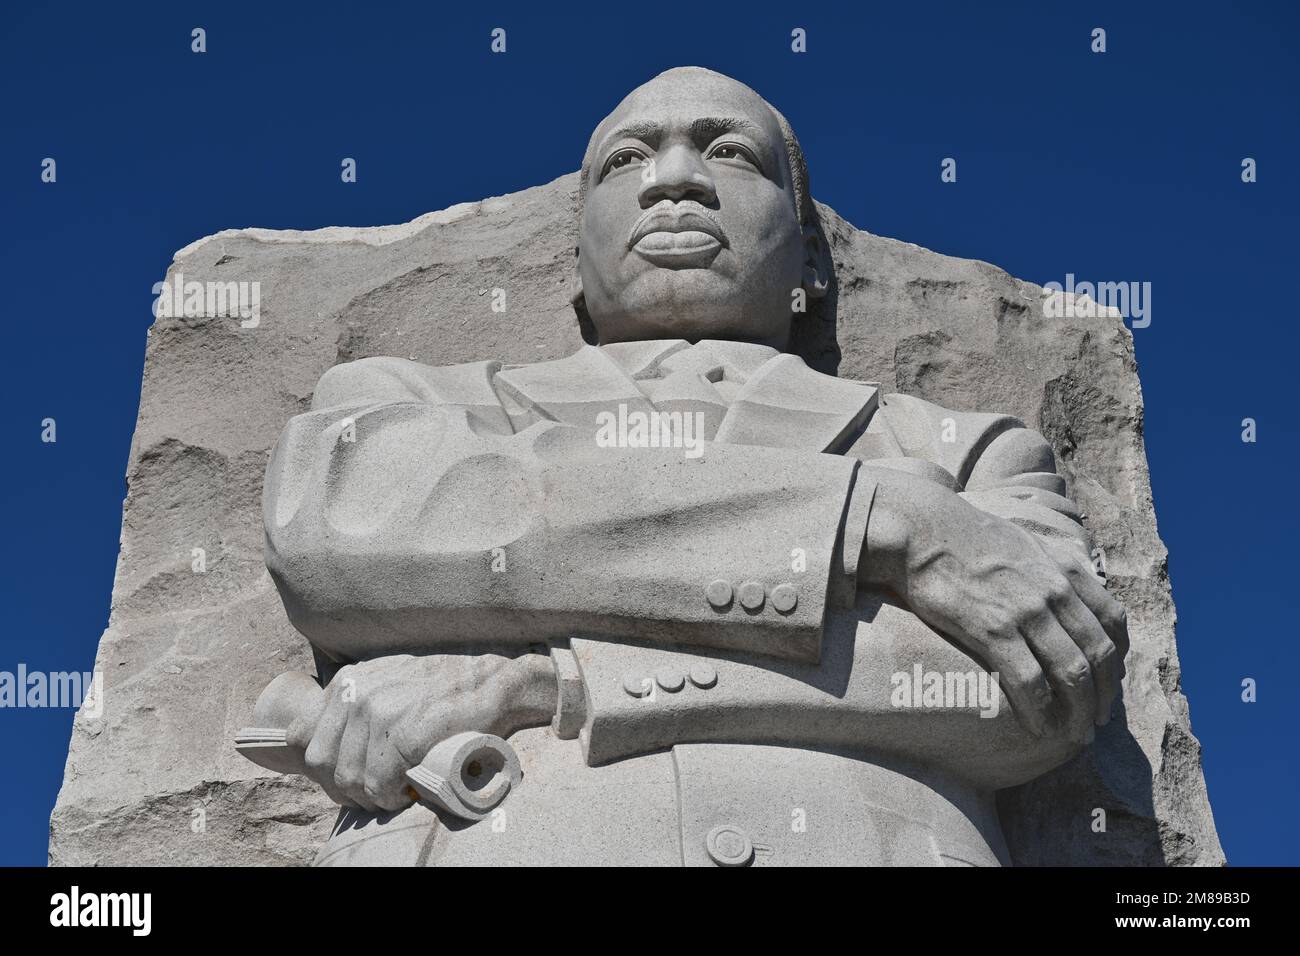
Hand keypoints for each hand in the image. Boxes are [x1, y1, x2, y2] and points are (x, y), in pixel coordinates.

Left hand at [288, 652, 554, 812]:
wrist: (496, 681)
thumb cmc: (444, 688)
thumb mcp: (387, 681)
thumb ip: (353, 702)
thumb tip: (306, 740)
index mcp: (347, 680)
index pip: (300, 736)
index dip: (320, 767)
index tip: (347, 778)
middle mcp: (356, 692)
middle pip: (320, 762)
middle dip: (342, 787)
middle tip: (372, 794)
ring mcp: (380, 712)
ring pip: (349, 778)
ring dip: (369, 797)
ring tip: (391, 795)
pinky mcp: (405, 733)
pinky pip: (379, 783)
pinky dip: (389, 797)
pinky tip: (405, 794)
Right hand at [859, 472, 1128, 741]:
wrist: (921, 530)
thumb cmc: (965, 536)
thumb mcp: (1024, 541)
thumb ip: (1053, 563)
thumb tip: (1070, 579)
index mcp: (1066, 569)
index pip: (1113, 621)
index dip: (1118, 658)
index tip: (1109, 682)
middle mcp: (1055, 591)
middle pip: (1099, 654)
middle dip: (1104, 695)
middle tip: (1097, 721)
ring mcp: (1027, 611)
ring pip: (1071, 673)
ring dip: (1079, 712)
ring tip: (1075, 736)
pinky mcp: (993, 630)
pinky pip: (1028, 681)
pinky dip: (1040, 711)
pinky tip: (1040, 729)